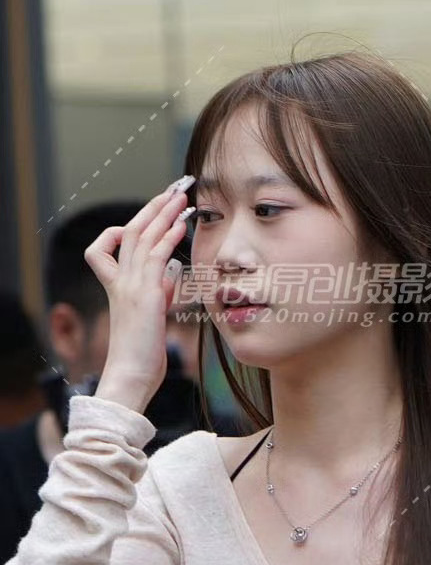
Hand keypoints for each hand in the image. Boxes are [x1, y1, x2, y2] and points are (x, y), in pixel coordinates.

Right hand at [89, 179, 193, 414]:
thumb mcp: (154, 316)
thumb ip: (159, 292)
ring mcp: (130, 285)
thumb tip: (172, 275)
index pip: (114, 243)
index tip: (156, 215)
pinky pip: (155, 256)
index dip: (132, 225)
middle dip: (153, 207)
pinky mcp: (144, 295)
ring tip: (180, 195)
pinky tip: (182, 223)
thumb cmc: (142, 353)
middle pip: (132, 230)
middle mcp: (121, 280)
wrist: (131, 374)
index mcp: (119, 284)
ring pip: (143, 237)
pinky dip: (168, 236)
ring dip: (163, 213)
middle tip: (172, 189)